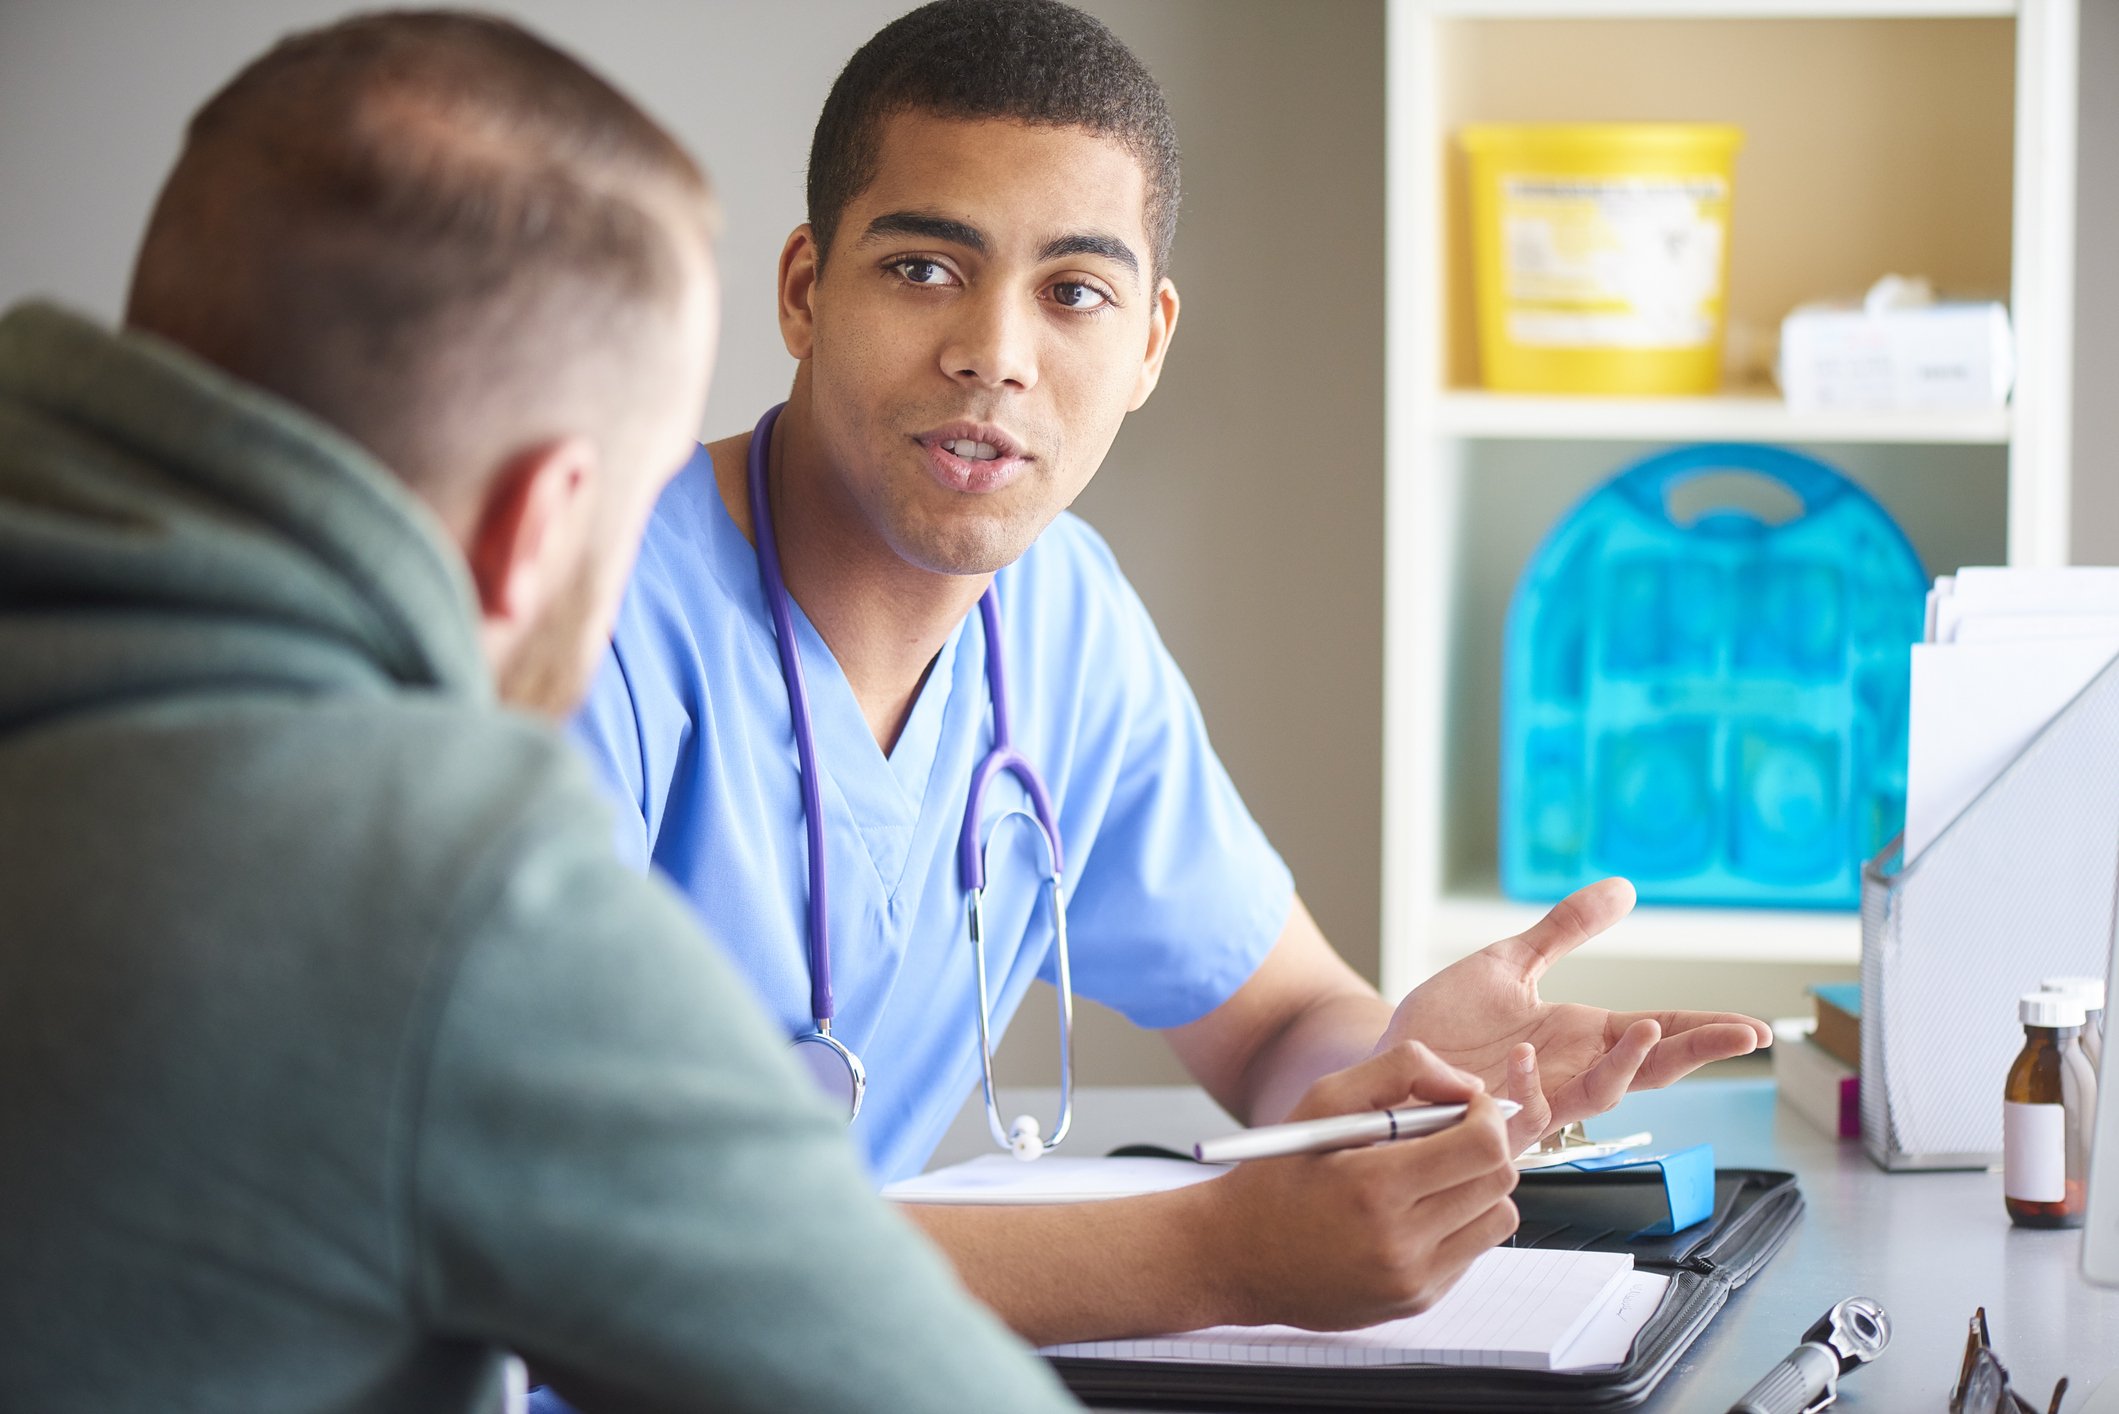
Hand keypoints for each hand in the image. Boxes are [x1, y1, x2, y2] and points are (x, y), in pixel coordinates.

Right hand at [1203, 1041, 1519, 1331]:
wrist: (1234, 1257)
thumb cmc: (1276, 1174)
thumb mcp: (1322, 1101)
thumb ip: (1400, 1071)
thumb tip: (1468, 1085)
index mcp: (1374, 1186)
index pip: (1484, 1147)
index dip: (1488, 1115)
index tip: (1468, 1106)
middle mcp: (1399, 1242)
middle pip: (1499, 1181)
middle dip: (1484, 1147)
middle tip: (1449, 1135)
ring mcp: (1411, 1280)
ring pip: (1498, 1218)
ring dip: (1476, 1188)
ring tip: (1429, 1176)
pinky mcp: (1416, 1301)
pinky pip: (1473, 1251)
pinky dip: (1457, 1224)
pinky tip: (1412, 1213)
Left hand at [1380, 878, 1771, 1150]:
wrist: (1388, 1054)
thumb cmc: (1448, 1020)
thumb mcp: (1511, 962)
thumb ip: (1565, 930)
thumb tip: (1622, 889)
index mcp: (1580, 1038)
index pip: (1657, 1034)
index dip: (1706, 1033)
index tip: (1758, 1028)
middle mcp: (1567, 1073)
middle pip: (1648, 1069)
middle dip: (1696, 1052)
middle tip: (1742, 1036)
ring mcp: (1534, 1101)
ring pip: (1598, 1096)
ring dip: (1626, 1067)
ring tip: (1650, 1031)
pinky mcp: (1491, 1118)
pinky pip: (1521, 1114)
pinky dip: (1528, 1086)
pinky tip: (1527, 1056)